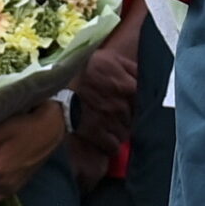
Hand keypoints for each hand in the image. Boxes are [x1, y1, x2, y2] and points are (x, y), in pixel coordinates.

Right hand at [70, 42, 136, 159]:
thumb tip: (145, 75)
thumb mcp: (111, 60)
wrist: (59, 83)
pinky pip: (112, 146)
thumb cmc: (85, 67)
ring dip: (121, 133)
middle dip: (129, 119)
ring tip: (114, 130)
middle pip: (135, 119)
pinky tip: (108, 141)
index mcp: (128, 87)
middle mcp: (122, 106)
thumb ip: (131, 68)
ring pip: (125, 134)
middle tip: (121, 118)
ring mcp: (109, 121)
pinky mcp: (96, 133)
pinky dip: (112, 146)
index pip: (145, 101)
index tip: (135, 106)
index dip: (140, 104)